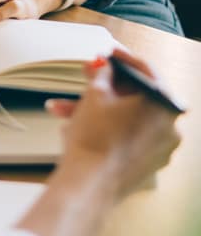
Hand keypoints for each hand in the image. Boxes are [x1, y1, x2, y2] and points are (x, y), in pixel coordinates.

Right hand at [47, 49, 181, 197]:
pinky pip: (127, 135)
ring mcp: (160, 149)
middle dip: (105, 85)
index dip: (123, 58)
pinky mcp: (147, 163)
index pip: (147, 72)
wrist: (89, 182)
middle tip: (87, 75)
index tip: (109, 53)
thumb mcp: (95, 93)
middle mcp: (169, 129)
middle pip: (136, 96)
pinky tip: (78, 123)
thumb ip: (103, 73)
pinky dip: (107, 126)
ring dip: (97, 107)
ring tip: (65, 107)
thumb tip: (106, 68)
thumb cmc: (95, 139)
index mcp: (163, 107)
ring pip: (127, 117)